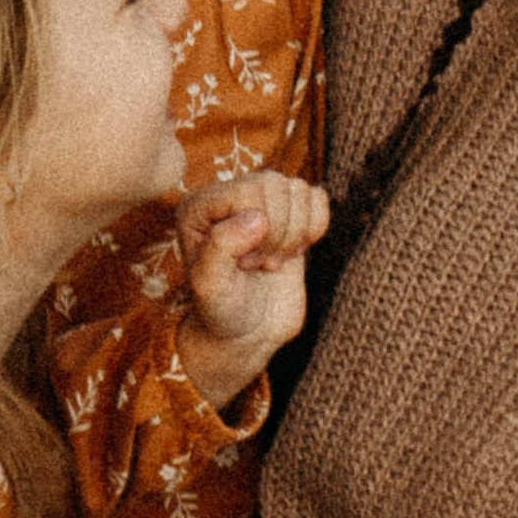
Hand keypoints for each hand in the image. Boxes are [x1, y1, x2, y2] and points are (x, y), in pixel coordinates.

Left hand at [177, 168, 330, 404]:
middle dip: (277, 234)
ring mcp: (262, 201)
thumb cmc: (221, 310)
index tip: (244, 263)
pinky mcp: (291, 212)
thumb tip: (256, 218)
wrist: (246, 332)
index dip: (257, 229)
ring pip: (299, 189)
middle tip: (258, 264)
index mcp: (200, 206)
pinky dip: (314, 227)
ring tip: (271, 260)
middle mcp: (229, 195)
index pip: (247, 190)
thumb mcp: (209, 286)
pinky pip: (317, 197)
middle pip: (275, 186)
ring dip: (295, 234)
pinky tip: (293, 251)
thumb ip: (221, 247)